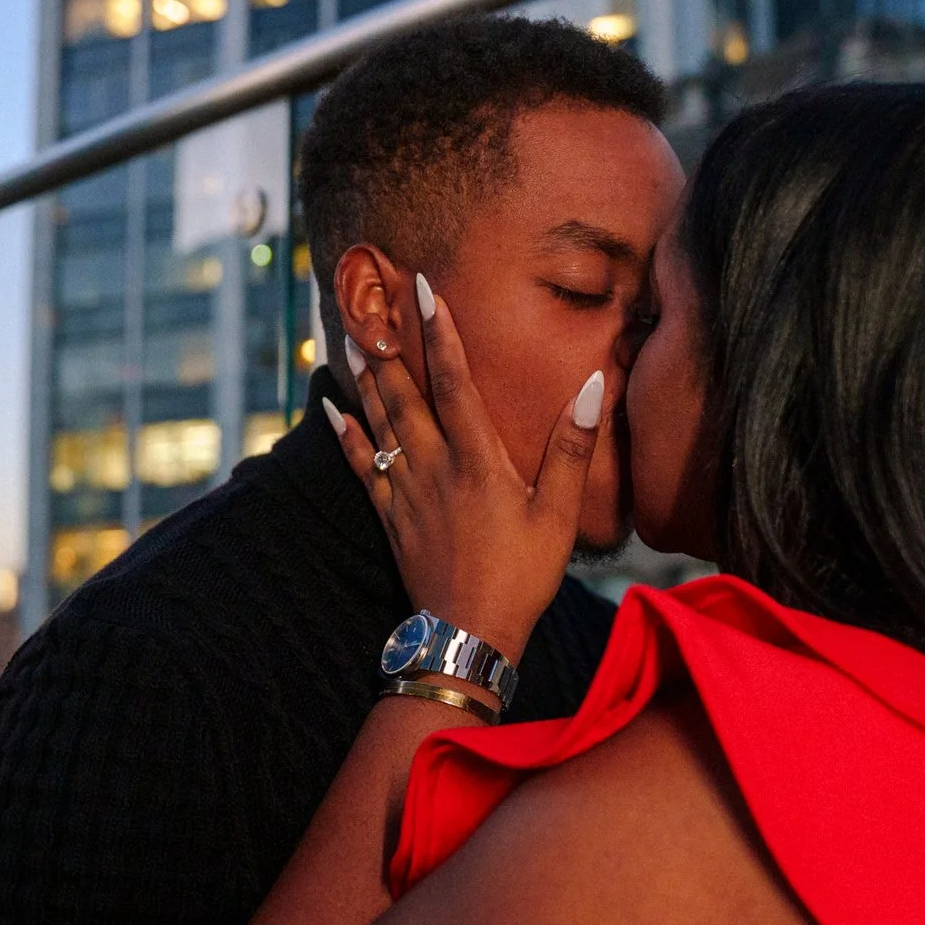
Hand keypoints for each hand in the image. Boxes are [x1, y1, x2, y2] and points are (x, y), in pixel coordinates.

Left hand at [327, 273, 605, 663]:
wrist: (469, 634)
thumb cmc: (522, 575)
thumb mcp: (560, 515)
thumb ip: (573, 449)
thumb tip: (593, 386)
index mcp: (478, 461)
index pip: (456, 382)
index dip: (442, 333)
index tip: (426, 290)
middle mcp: (435, 467)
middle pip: (406, 394)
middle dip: (391, 344)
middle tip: (370, 300)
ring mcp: (406, 492)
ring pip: (380, 423)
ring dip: (365, 378)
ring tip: (350, 336)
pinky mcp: (391, 518)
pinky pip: (360, 467)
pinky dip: (345, 435)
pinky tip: (330, 408)